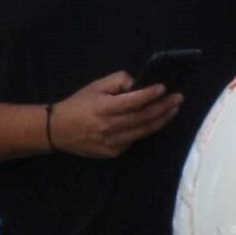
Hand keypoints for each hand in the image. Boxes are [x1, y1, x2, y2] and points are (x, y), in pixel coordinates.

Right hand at [47, 70, 178, 158]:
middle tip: (178, 99)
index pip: (134, 101)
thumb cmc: (78, 105)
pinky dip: (146, 130)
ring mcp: (112, 142)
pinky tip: (155, 121)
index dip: (151, 94)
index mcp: (104, 108)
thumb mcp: (95, 87)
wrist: (58, 130)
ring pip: (143, 131)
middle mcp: (110, 127)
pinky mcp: (113, 152)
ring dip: (161, 120)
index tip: (164, 88)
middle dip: (163, 107)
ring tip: (173, 110)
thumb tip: (139, 84)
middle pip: (144, 117)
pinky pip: (134, 139)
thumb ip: (118, 82)